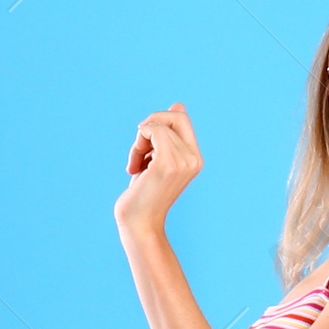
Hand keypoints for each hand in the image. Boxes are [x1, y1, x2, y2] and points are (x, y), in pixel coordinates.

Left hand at [115, 102, 201, 240]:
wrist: (139, 223)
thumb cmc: (144, 194)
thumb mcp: (157, 159)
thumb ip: (168, 135)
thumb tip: (179, 105)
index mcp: (196, 159)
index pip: (182, 118)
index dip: (160, 122)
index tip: (147, 145)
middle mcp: (194, 159)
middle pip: (175, 115)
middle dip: (151, 124)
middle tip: (140, 148)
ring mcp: (183, 161)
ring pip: (158, 125)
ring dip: (139, 141)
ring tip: (135, 164)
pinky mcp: (168, 164)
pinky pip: (151, 131)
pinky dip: (137, 144)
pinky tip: (132, 167)